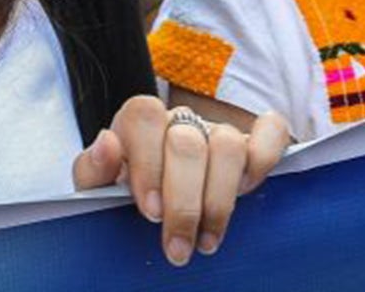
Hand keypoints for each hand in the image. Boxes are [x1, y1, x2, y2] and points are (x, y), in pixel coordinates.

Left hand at [71, 93, 289, 266]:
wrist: (159, 208)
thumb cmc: (129, 196)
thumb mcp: (101, 189)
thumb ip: (93, 170)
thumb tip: (107, 144)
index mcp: (140, 123)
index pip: (143, 116)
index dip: (148, 162)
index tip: (151, 213)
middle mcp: (180, 121)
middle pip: (187, 141)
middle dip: (184, 202)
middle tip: (178, 249)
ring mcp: (219, 129)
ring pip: (228, 144)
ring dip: (220, 199)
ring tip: (207, 242)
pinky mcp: (254, 141)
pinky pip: (271, 130)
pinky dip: (266, 155)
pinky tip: (249, 190)